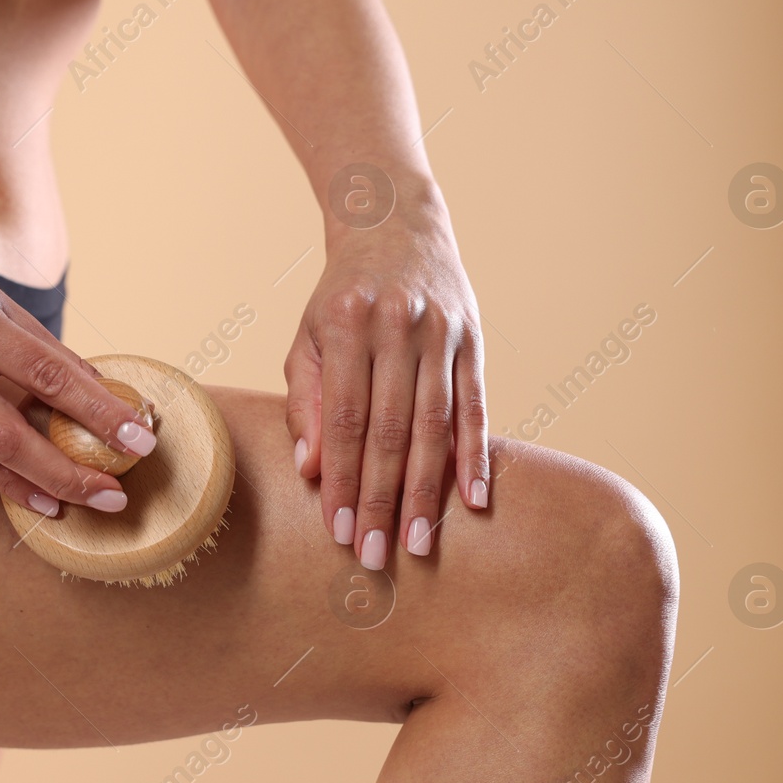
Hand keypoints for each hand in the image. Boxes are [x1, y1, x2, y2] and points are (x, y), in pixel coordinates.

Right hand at [0, 236, 155, 515]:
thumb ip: (43, 348)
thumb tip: (101, 395)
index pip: (46, 373)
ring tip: (85, 499)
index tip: (138, 439)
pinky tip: (37, 496)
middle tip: (115, 495)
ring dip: (39, 483)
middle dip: (68, 470)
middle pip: (8, 432)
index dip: (97, 412)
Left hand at [285, 203, 488, 568]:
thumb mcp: (310, 336)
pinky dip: (476, 455)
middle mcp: (397, 326)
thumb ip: (306, 401)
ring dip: (427, 490)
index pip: (344, 419)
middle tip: (374, 556)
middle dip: (380, 498)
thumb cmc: (342, 296)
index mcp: (346, 323)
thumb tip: (312, 469)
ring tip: (419, 543)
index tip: (336, 531)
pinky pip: (476, 406)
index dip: (342, 479)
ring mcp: (441, 333)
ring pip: (434, 424)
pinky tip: (473, 500)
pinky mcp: (474, 340)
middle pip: (390, 429)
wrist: (396, 226)